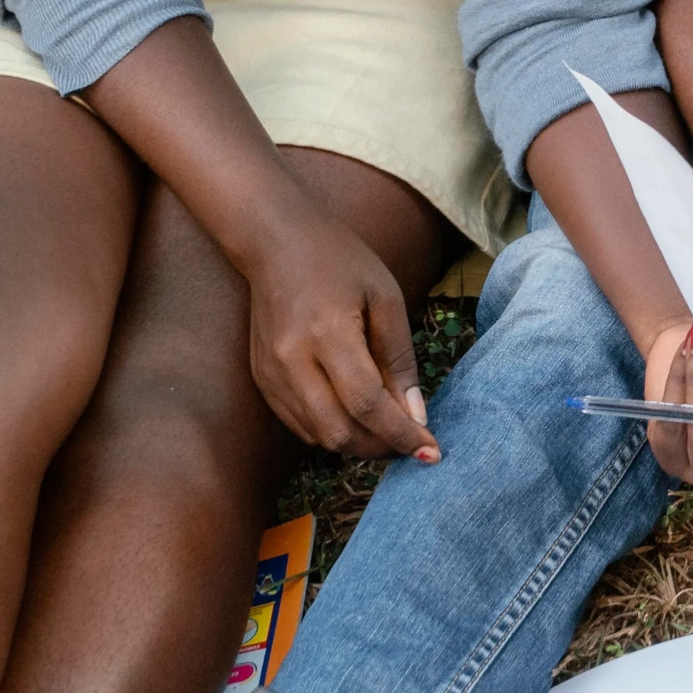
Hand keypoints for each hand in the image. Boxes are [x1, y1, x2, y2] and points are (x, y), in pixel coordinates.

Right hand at [241, 207, 439, 460]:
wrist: (276, 241)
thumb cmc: (340, 260)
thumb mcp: (386, 298)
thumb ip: (400, 359)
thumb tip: (416, 414)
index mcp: (328, 335)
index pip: (367, 405)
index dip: (401, 434)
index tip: (431, 451)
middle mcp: (291, 362)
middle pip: (339, 432)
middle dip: (381, 448)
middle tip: (413, 445)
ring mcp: (270, 375)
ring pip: (317, 436)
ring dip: (357, 445)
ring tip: (390, 433)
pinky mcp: (261, 380)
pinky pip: (299, 424)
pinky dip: (331, 432)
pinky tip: (357, 419)